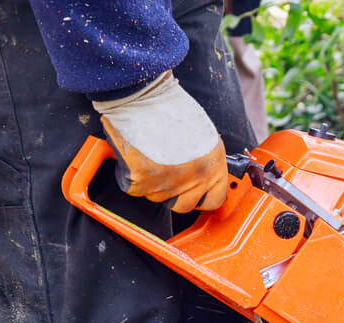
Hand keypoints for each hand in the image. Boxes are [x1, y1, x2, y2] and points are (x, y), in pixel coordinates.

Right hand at [92, 71, 227, 213]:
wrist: (143, 95)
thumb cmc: (170, 107)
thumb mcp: (203, 135)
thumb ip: (204, 161)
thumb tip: (200, 175)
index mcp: (214, 166)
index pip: (214, 200)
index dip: (201, 197)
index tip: (194, 194)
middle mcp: (195, 179)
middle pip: (183, 205)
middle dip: (172, 193)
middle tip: (163, 171)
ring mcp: (169, 184)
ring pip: (155, 197)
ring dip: (150, 182)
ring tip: (148, 154)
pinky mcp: (142, 182)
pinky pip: (133, 187)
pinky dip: (129, 174)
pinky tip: (133, 154)